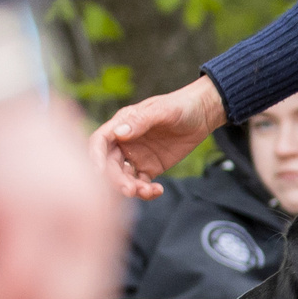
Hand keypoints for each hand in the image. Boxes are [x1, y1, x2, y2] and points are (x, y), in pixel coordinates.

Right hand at [93, 74, 226, 199]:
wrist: (202, 114)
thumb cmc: (180, 106)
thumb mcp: (162, 110)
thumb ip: (141, 121)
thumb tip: (119, 133)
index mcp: (121, 124)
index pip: (100, 142)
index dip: (95, 157)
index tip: (98, 172)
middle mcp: (124, 142)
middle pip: (110, 165)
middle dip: (116, 180)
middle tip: (130, 190)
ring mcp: (136, 157)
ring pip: (124, 178)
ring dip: (131, 188)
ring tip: (148, 192)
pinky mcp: (150, 168)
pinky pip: (141, 184)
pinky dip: (146, 191)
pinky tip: (157, 191)